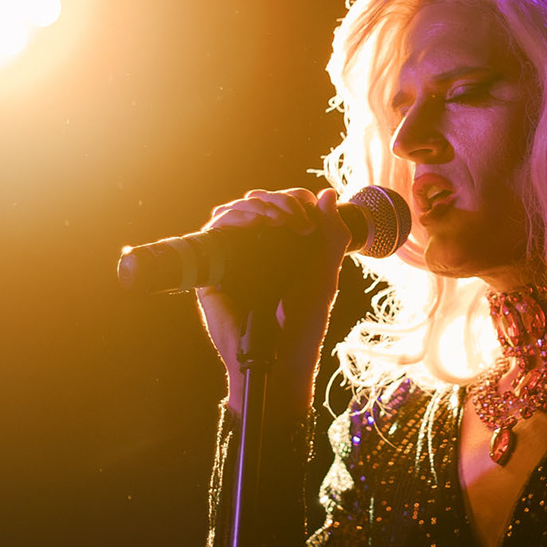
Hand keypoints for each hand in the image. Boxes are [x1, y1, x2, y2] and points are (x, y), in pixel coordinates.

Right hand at [196, 187, 349, 415]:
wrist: (281, 352)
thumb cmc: (304, 320)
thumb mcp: (326, 273)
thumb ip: (333, 235)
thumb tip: (326, 193)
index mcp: (282, 245)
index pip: (282, 205)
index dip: (293, 201)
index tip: (307, 218)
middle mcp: (256, 246)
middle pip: (257, 203)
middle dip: (275, 201)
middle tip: (291, 218)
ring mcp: (233, 255)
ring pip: (234, 211)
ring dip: (255, 205)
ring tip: (273, 218)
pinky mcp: (213, 267)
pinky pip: (215, 231)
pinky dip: (233, 218)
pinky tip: (253, 223)